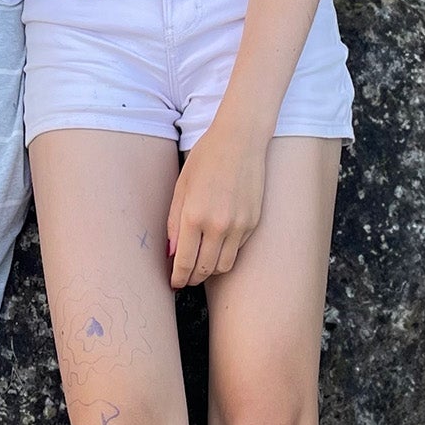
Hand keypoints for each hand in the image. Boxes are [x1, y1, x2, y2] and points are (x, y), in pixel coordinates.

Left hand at [166, 122, 266, 287]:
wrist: (240, 140)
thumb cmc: (206, 158)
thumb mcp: (181, 186)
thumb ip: (174, 222)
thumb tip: (171, 253)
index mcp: (194, 215)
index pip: (184, 261)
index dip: (178, 277)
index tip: (174, 284)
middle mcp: (218, 225)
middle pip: (204, 269)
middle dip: (192, 278)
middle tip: (185, 279)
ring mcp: (239, 225)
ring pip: (224, 266)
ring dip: (210, 271)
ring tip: (200, 266)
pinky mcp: (253, 222)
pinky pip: (237, 249)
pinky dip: (226, 253)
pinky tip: (218, 245)